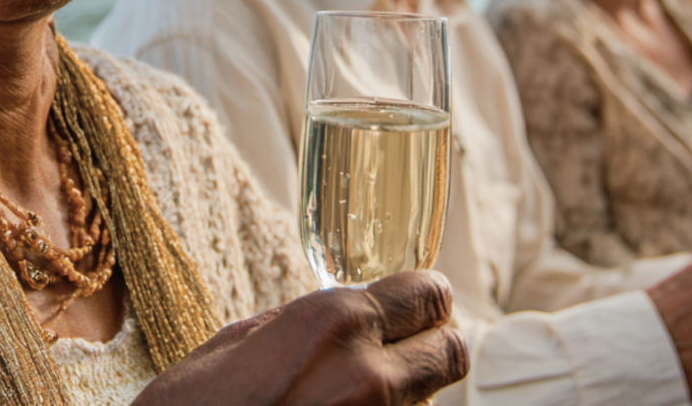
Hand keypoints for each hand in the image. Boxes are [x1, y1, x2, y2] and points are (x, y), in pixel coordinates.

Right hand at [132, 270, 467, 405]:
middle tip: (407, 346)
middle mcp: (367, 373)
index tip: (422, 303)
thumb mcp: (239, 340)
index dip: (429, 298)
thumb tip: (340, 313)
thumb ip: (302, 320)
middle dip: (434, 344)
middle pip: (452, 352)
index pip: (430, 295)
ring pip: (429, 398)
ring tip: (356, 393)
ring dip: (407, 389)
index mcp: (334, 323)